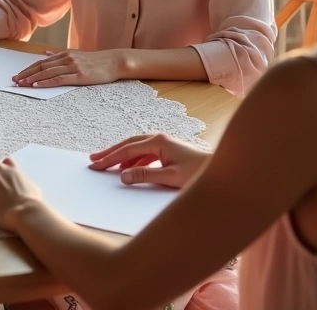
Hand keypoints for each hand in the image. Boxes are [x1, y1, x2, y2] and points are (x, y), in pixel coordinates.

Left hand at [14, 49, 123, 87]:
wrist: (114, 62)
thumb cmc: (96, 61)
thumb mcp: (76, 55)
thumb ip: (60, 56)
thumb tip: (46, 54)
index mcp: (64, 54)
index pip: (41, 62)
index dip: (28, 69)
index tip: (17, 75)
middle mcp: (66, 58)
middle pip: (41, 67)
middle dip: (26, 74)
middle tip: (14, 81)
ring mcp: (73, 66)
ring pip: (47, 72)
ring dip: (32, 79)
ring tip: (22, 84)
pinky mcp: (80, 75)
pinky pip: (59, 79)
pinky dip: (46, 82)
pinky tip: (37, 86)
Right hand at [88, 133, 211, 187]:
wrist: (223, 172)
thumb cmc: (199, 173)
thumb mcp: (170, 177)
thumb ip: (144, 175)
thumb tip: (122, 176)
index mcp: (158, 141)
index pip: (127, 150)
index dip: (110, 158)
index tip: (96, 165)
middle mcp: (159, 139)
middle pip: (128, 144)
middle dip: (111, 152)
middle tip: (93, 159)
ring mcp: (164, 144)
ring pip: (136, 148)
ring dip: (121, 156)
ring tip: (107, 164)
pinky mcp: (169, 151)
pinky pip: (145, 154)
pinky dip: (133, 160)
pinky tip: (129, 169)